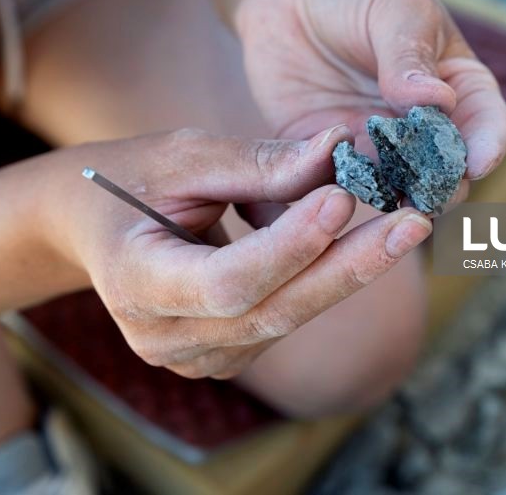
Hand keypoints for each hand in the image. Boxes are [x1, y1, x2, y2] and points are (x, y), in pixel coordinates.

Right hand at [57, 126, 431, 377]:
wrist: (92, 224)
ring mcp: (192, 355)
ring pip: (286, 319)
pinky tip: (362, 245)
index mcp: (133, 281)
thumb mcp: (182, 157)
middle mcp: (162, 335)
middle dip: (348, 266)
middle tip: (413, 223)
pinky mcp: (222, 352)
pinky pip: (284, 319)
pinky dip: (324, 280)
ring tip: (402, 225)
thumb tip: (340, 149)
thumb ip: (259, 162)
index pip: (225, 280)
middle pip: (271, 311)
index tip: (342, 196)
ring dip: (346, 272)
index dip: (288, 246)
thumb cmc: (130, 178)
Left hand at [234, 0, 505, 184]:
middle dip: (440, 187)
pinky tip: (331, 182)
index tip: (480, 161)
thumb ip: (411, 56)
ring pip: (392, 191)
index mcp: (456, 89)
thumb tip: (436, 102)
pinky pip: (335, 185)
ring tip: (382, 195)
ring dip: (390, 198)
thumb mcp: (394, 8)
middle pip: (443, 174)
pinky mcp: (325, 157)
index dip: (488, 146)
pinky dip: (338, 190)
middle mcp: (420, 130)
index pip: (486, 124)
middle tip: (427, 193)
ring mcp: (374, 148)